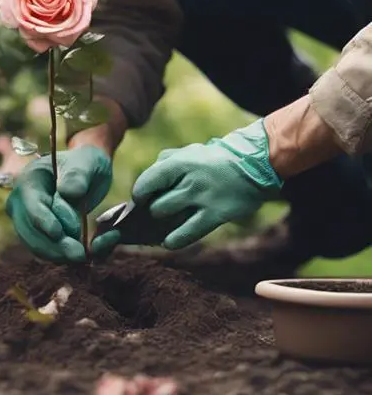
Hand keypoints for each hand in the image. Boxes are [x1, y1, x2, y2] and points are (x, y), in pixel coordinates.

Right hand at [6, 145, 111, 262]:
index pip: (31, 206)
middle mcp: (21, 204)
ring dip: (62, 255)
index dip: (43, 221)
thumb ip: (78, 176)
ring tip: (87, 253)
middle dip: (56, 246)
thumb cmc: (84, 164)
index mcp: (28, 181)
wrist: (87, 172)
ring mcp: (28, 222)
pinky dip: (68, 256)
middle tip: (81, 254)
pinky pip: (50, 252)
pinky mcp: (39, 236)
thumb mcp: (86, 163)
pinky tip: (92, 250)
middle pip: (31, 232)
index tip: (58, 233)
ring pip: (39, 247)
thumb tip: (67, 192)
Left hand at [91, 119, 281, 256]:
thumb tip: (144, 186)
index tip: (141, 200)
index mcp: (181, 162)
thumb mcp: (189, 153)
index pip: (147, 182)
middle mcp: (190, 180)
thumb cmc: (214, 161)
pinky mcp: (216, 215)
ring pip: (166, 218)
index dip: (140, 194)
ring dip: (162, 224)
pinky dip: (173, 240)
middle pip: (156, 205)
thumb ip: (165, 164)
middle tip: (156, 213)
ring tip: (163, 225)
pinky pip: (187, 233)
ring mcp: (204, 198)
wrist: (253, 165)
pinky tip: (169, 241)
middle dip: (152, 211)